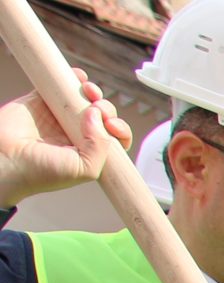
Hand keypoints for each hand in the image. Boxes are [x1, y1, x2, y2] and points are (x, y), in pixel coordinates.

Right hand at [0, 79, 130, 206]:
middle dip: (107, 109)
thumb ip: (99, 146)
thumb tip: (96, 113)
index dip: (119, 129)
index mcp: (88, 152)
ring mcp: (58, 116)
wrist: (4, 159)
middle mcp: (75, 134)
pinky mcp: (40, 100)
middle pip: (103, 116)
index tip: (113, 126)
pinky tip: (80, 77)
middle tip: (99, 110)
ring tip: (90, 91)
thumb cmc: (42, 172)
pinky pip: (60, 83)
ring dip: (94, 92)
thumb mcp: (84, 169)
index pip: (114, 138)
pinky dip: (73, 77)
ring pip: (85, 98)